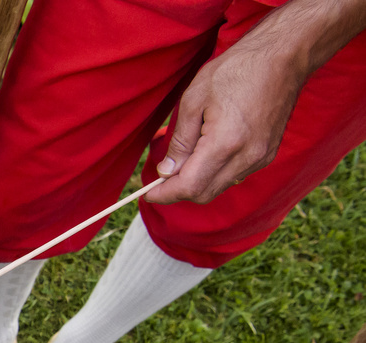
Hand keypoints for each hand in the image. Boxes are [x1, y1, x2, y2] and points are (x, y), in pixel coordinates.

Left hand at [146, 34, 304, 204]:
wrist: (283, 56)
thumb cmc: (236, 70)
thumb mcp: (194, 100)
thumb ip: (179, 142)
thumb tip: (166, 171)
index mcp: (225, 143)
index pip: (190, 187)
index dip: (165, 194)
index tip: (149, 193)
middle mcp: (247, 157)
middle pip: (204, 194)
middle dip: (179, 191)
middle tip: (162, 177)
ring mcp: (261, 157)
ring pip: (219, 187)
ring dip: (197, 182)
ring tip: (185, 159)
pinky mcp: (268, 154)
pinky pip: (235, 176)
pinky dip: (216, 174)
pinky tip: (208, 154)